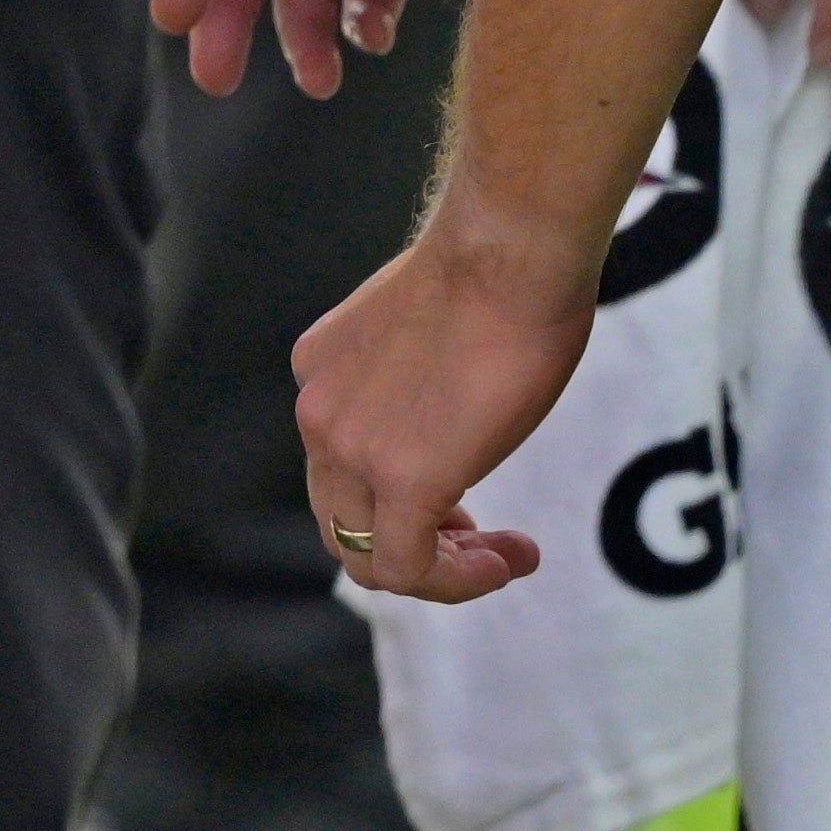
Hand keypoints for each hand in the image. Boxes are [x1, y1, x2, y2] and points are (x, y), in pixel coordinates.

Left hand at [293, 202, 593, 604]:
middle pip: (342, 518)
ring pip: (367, 555)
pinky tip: (506, 562)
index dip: (397, 495)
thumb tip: (454, 411)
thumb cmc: (500, 269)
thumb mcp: (433, 328)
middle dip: (412, 538)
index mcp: (323, 371)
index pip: (341, 463)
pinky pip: (408, 568)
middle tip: (479, 534)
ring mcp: (352, 449)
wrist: (510, 249)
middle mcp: (320, 413)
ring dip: (441, 568)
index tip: (463, 501)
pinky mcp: (403, 479)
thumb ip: (422, 377)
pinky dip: (457, 581)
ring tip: (503, 557)